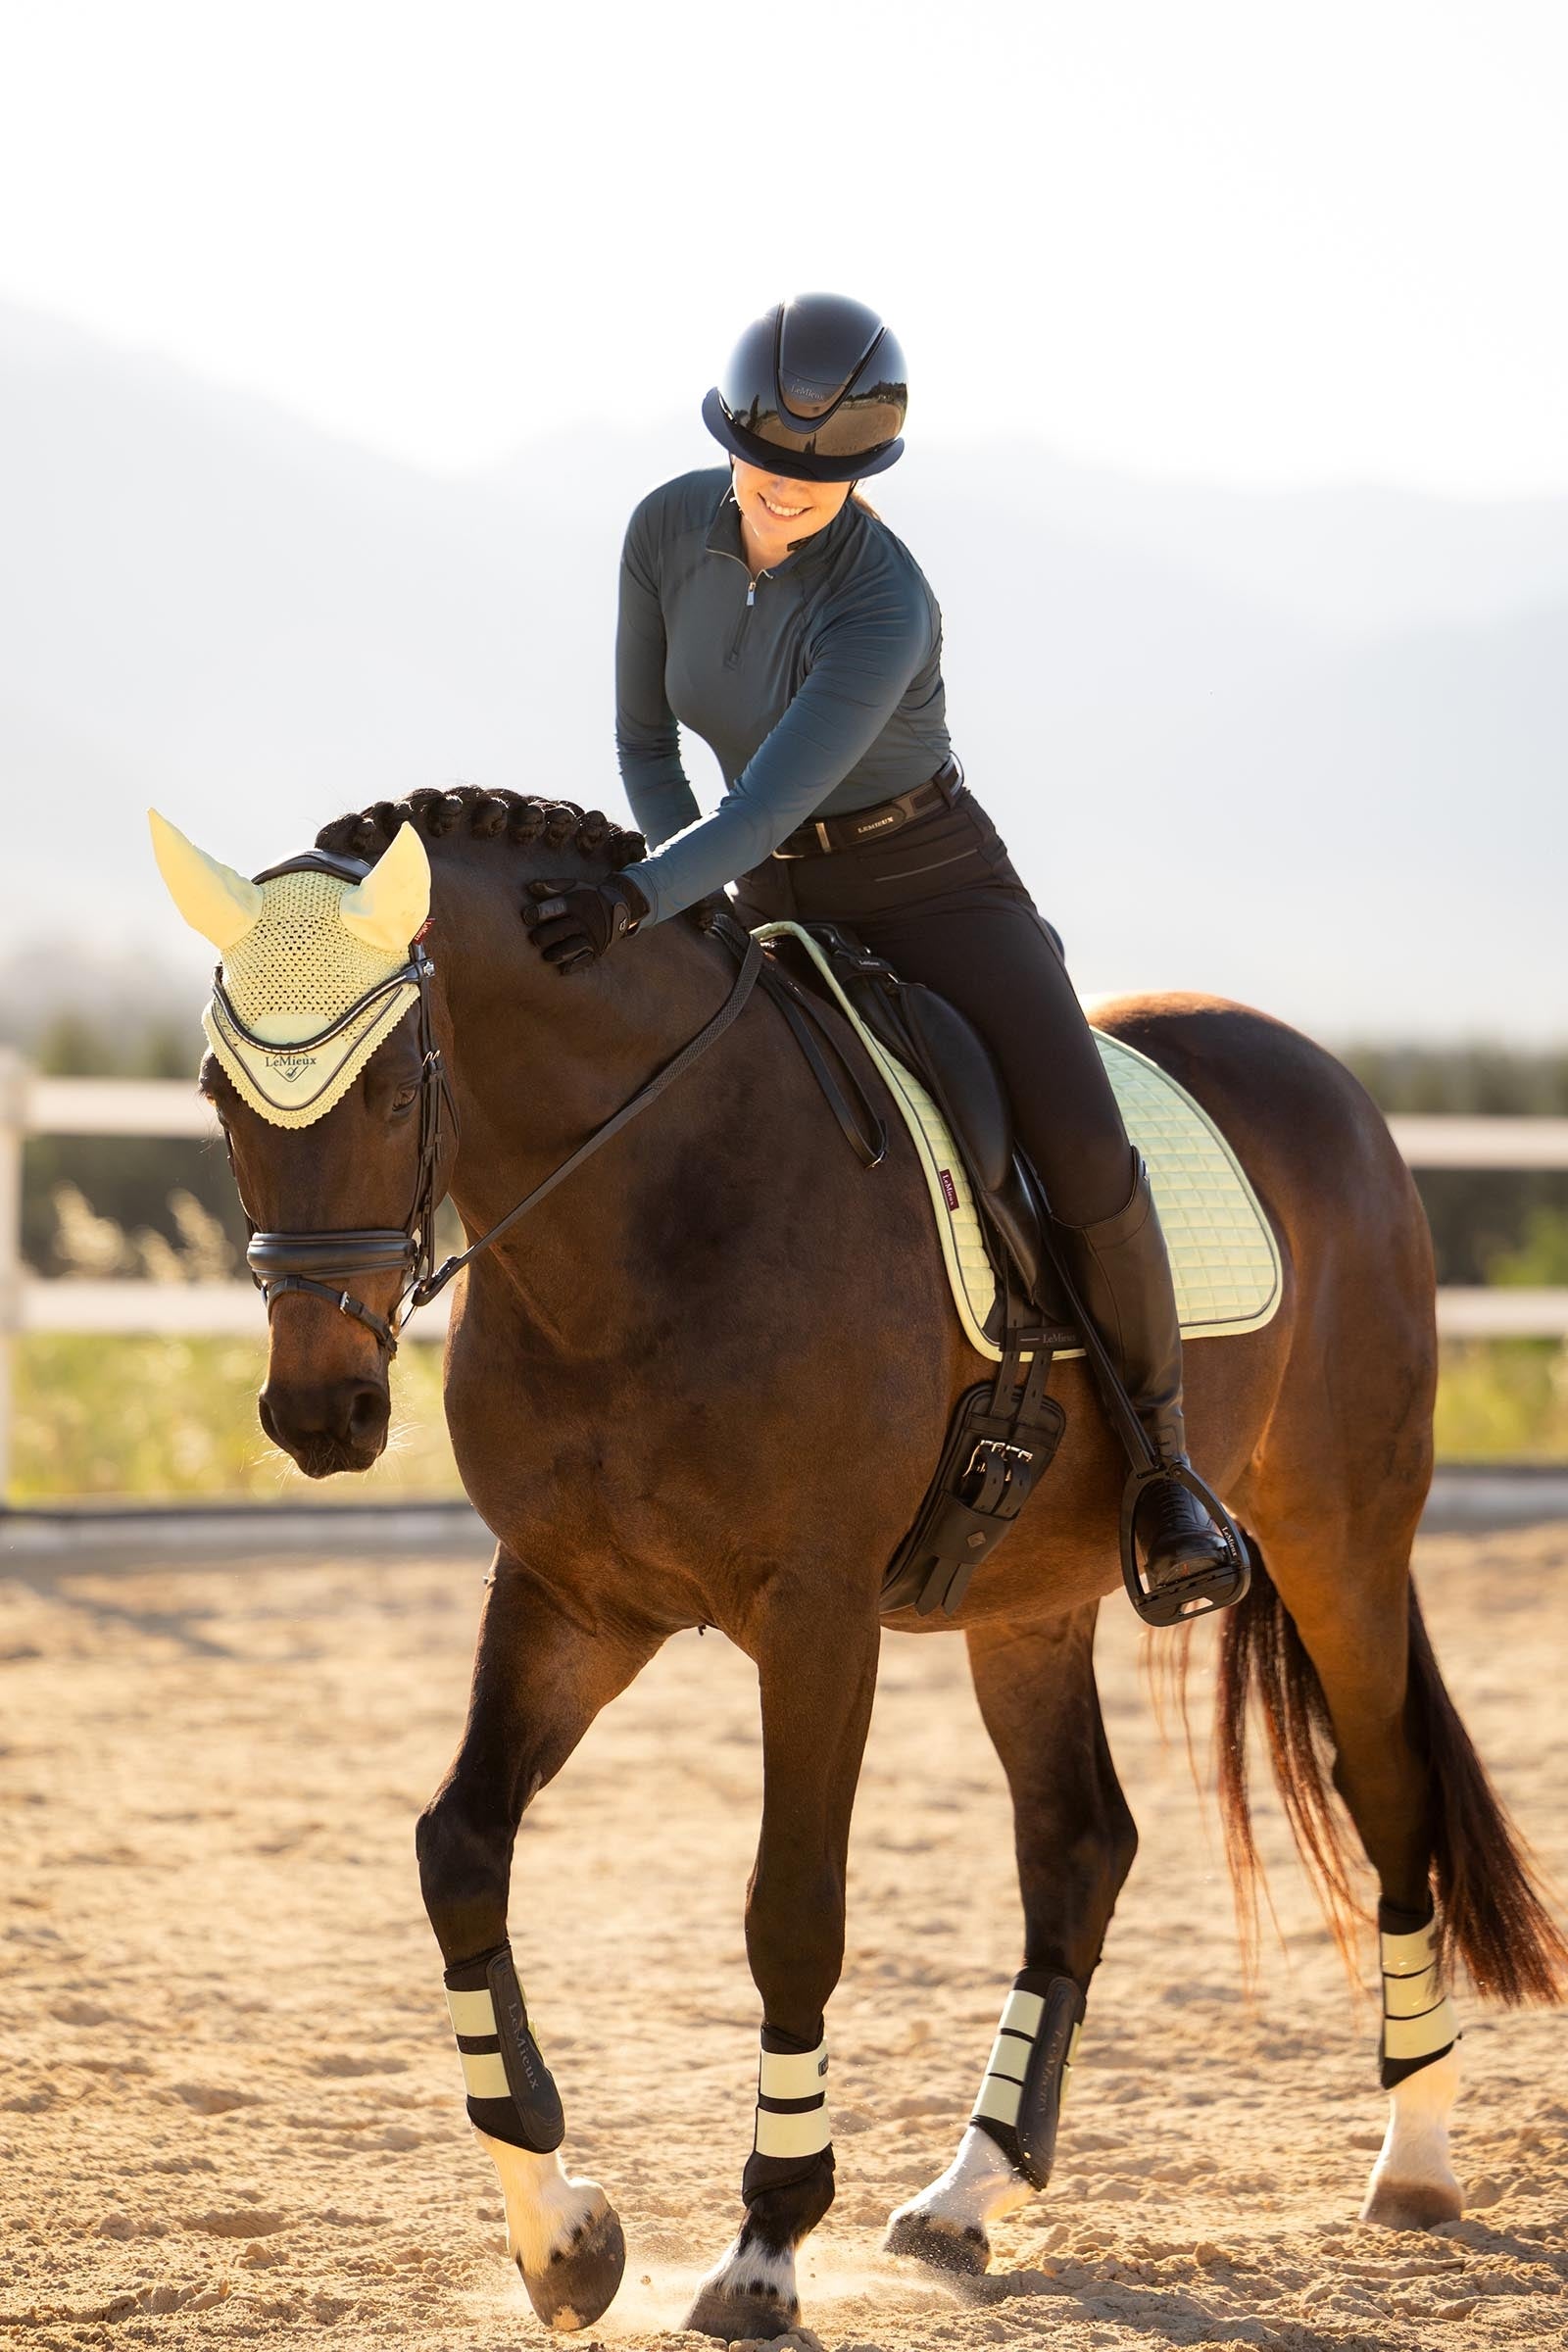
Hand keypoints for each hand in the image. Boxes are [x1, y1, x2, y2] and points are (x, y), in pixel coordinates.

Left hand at [521, 873, 648, 973]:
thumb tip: (530, 887)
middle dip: (542, 937)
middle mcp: (584, 921)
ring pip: (570, 949)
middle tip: (535, 939)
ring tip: (546, 956)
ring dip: (554, 954)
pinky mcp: (597, 950)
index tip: (527, 916)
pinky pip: (584, 960)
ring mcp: (591, 937)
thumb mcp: (573, 886)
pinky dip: (572, 965)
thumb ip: (552, 887)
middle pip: (559, 931)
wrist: (619, 907)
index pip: (556, 907)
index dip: (539, 912)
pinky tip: (562, 969)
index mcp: (576, 903)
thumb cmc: (587, 897)